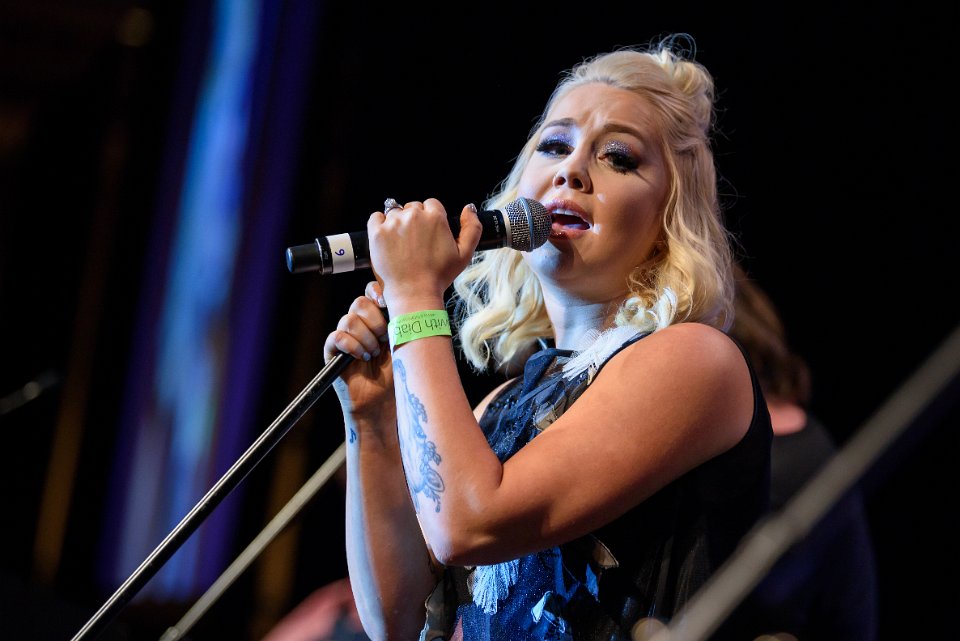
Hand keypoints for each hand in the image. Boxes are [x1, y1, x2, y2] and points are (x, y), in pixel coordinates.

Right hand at [323, 281, 393, 417]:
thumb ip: (401, 323)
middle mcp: (360, 324)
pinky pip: (336, 337)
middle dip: (375, 320)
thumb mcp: (404, 345)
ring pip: (349, 320)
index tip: (387, 305)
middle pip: (360, 302)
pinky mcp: (333, 351)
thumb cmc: (396, 375)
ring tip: (373, 355)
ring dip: (365, 338)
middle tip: (384, 340)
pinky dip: (351, 346)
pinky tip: (361, 358)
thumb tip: (405, 303)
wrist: (382, 403)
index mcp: (377, 318)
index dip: (377, 293)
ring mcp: (345, 336)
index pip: (371, 291)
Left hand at [367, 199, 481, 310]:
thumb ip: (472, 228)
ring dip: (398, 223)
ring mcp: (393, 223)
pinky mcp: (377, 232)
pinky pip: (376, 217)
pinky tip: (387, 238)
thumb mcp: (465, 255)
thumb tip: (469, 209)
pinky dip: (379, 224)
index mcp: (435, 217)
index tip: (428, 233)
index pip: (431, 204)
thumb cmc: (438, 277)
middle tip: (415, 242)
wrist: (413, 293)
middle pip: (413, 207)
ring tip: (401, 244)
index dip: (431, 218)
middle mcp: (413, 216)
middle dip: (415, 221)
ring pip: (395, 212)